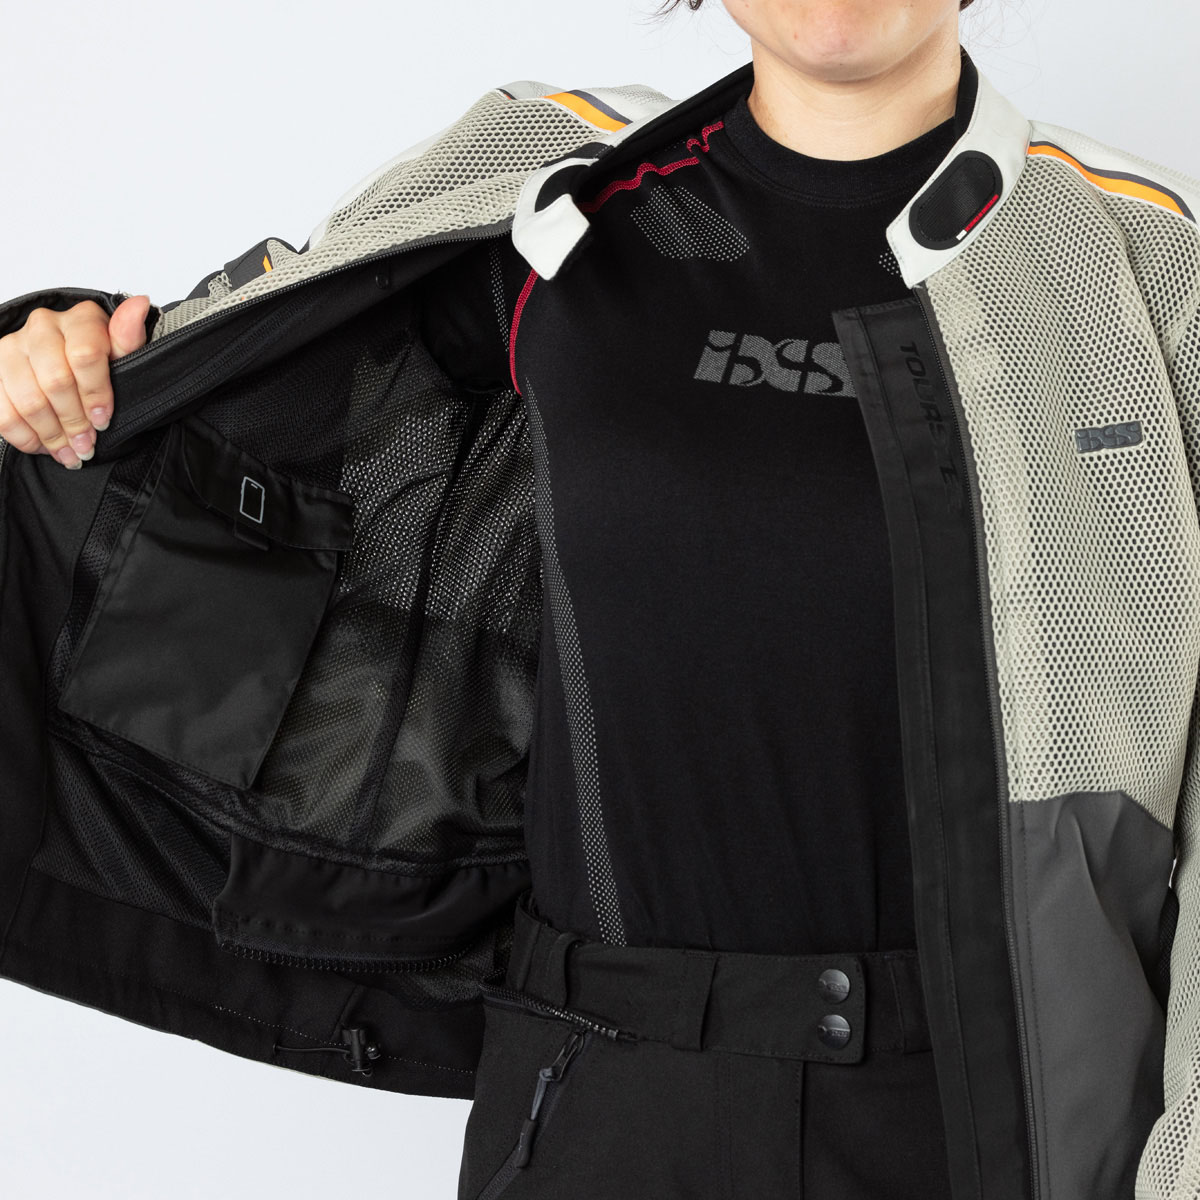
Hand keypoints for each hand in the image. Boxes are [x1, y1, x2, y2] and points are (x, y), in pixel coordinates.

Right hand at [0, 294, 149, 467]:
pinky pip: (3, 411)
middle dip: (74, 422)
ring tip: (70, 453)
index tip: (103, 420)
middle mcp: (43, 327)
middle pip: (55, 382)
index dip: (95, 394)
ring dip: (52, 435)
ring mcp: (13, 347)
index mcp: (81, 319)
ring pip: (29, 400)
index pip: (84, 355)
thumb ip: (130, 337)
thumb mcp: (125, 354)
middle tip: (87, 446)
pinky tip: (44, 446)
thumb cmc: (103, 362)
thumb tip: (138, 304)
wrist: (70, 364)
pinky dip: (25, 437)